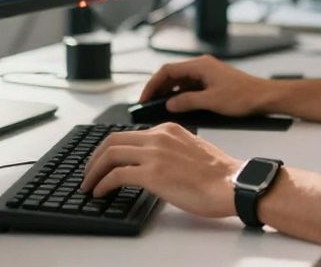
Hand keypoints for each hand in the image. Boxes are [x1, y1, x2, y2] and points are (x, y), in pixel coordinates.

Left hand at [81, 122, 240, 217]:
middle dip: (95, 158)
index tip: (103, 161)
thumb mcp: (191, 149)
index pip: (129, 134)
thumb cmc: (219, 174)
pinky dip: (102, 183)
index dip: (110, 149)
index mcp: (168, 129)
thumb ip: (170, 149)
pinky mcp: (153, 173)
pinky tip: (100, 192)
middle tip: (89, 172)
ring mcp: (154, 154)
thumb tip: (153, 163)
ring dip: (93, 171)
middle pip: (112, 140)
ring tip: (89, 185)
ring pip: (110, 155)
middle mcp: (158, 137)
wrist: (232, 184)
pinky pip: (117, 175)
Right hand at [138, 55, 272, 115]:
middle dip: (159, 90)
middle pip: (173, 75)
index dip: (153, 85)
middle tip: (149, 105)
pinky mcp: (213, 83)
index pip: (167, 71)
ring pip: (182, 82)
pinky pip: (191, 88)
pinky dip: (183, 97)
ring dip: (171, 95)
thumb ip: (186, 102)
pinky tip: (180, 109)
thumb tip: (169, 105)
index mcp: (200, 66)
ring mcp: (208, 74)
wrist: (265, 97)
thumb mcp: (211, 102)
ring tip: (162, 110)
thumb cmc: (244, 96)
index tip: (144, 98)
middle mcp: (202, 67)